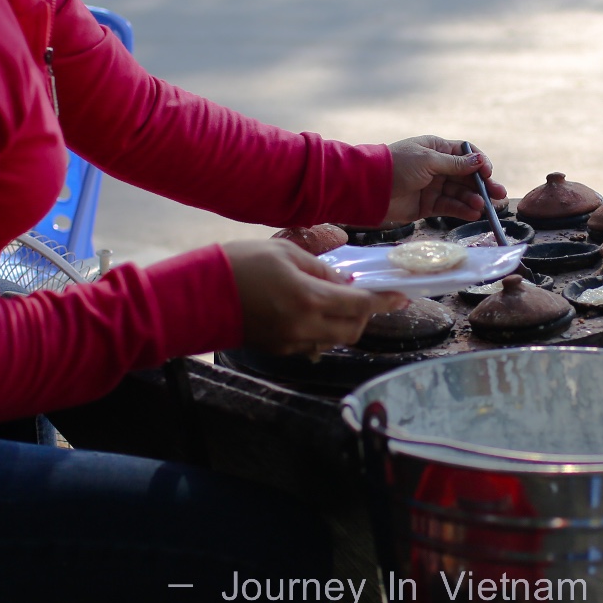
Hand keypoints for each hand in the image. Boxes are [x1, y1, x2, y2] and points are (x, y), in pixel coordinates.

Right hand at [225, 239, 407, 355]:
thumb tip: (342, 282)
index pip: (360, 304)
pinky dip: (322, 331)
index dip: (384, 302)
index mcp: (309, 298)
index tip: (402, 298)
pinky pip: (313, 344)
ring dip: (344, 324)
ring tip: (335, 302)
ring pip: (334, 341)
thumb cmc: (240, 264)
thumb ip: (320, 269)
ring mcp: (291, 342)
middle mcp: (305, 327)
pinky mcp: (278, 349)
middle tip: (364, 297)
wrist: (199, 296)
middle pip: (353, 330)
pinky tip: (312, 313)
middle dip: (365, 315)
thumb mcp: (285, 253)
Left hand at [384, 135, 505, 225]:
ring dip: (473, 199)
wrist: (370, 188)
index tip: (488, 173)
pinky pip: (449, 206)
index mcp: (436, 148)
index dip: (479, 163)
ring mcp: (432, 187)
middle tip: (499, 195)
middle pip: (466, 176)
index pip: (465, 154)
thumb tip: (480, 161)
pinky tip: (473, 213)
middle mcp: (437, 167)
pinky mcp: (427, 205)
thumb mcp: (429, 160)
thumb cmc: (398, 165)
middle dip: (483, 185)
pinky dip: (461, 210)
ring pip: (460, 193)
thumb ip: (455, 164)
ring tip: (484, 207)